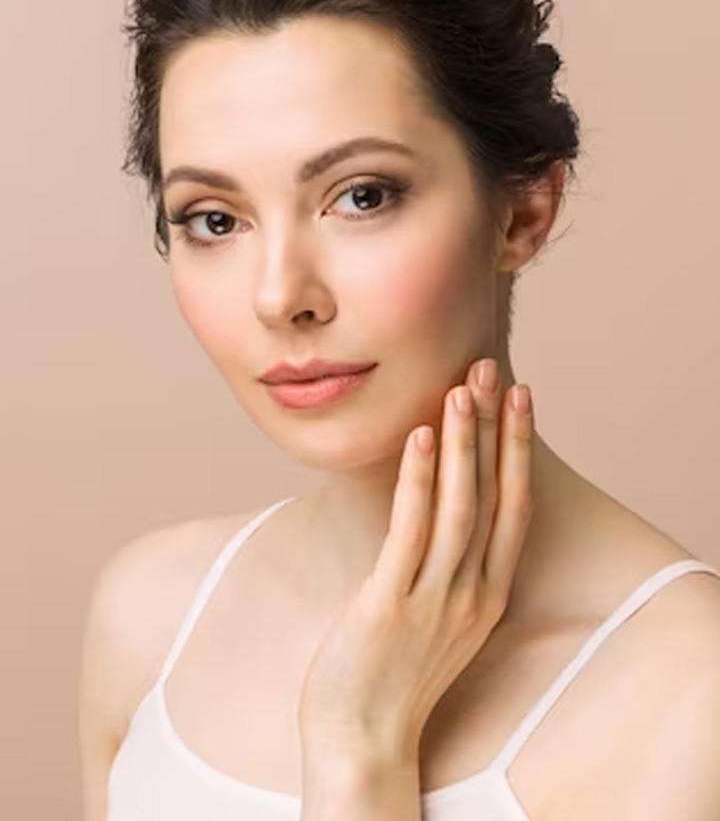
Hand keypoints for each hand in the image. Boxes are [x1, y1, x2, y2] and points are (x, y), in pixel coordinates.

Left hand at [296, 359, 533, 764]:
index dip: (519, 447)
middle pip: (494, 496)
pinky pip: (411, 531)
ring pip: (460, 508)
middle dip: (496, 428)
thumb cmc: (391, 670)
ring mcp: (435, 601)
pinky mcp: (391, 605)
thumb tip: (438, 503)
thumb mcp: (438, 614)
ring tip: (460, 389)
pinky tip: (420, 439)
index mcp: (487, 594)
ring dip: (464, 443)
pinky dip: (419, 481)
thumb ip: (447, 564)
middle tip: (494, 370)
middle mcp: (472, 594)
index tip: (521, 395)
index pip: (515, 505)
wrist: (361, 739)